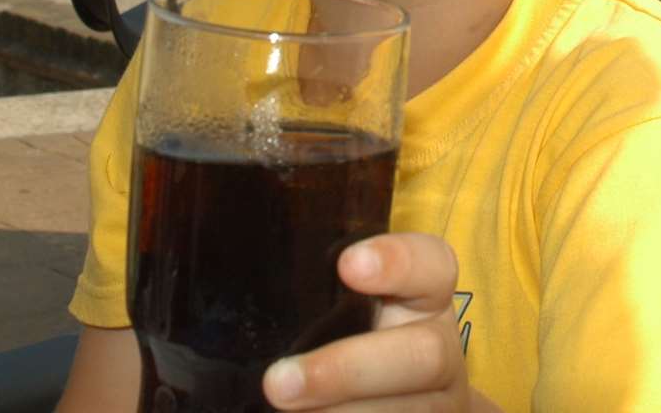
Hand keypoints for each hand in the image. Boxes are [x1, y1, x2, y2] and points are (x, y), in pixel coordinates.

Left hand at [263, 232, 494, 411]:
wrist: (403, 406)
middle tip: (278, 383)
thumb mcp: (346, 313)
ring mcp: (441, 404)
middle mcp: (441, 351)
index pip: (433, 266)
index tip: (347, 264)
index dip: (398, 262)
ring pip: (415, 410)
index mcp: (426, 299)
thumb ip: (312, 298)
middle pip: (423, 355)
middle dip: (349, 371)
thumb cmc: (354, 344)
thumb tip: (219, 284)